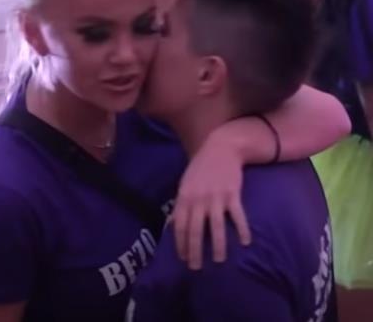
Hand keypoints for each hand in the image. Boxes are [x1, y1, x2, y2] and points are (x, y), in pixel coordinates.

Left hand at [171, 134, 250, 269]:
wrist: (220, 148)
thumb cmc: (200, 168)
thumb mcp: (184, 184)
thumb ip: (179, 205)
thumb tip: (170, 225)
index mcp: (184, 197)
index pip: (180, 226)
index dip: (180, 244)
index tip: (183, 259)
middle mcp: (198, 200)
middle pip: (195, 230)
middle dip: (195, 251)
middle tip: (196, 267)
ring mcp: (216, 198)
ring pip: (216, 227)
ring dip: (218, 246)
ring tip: (220, 261)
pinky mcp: (233, 194)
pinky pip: (237, 216)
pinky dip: (242, 229)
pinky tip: (245, 242)